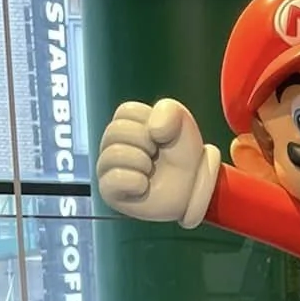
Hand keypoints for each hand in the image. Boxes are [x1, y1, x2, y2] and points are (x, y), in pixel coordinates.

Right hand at [96, 98, 219, 228]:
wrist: (192, 188)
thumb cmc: (181, 155)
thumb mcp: (182, 123)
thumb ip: (170, 110)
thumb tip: (153, 129)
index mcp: (123, 123)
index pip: (126, 111)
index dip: (151, 123)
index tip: (161, 136)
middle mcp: (110, 144)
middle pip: (116, 130)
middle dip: (146, 142)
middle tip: (156, 155)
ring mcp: (107, 167)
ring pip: (114, 153)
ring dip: (142, 162)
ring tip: (150, 170)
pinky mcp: (108, 190)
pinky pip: (114, 179)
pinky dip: (136, 182)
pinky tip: (144, 186)